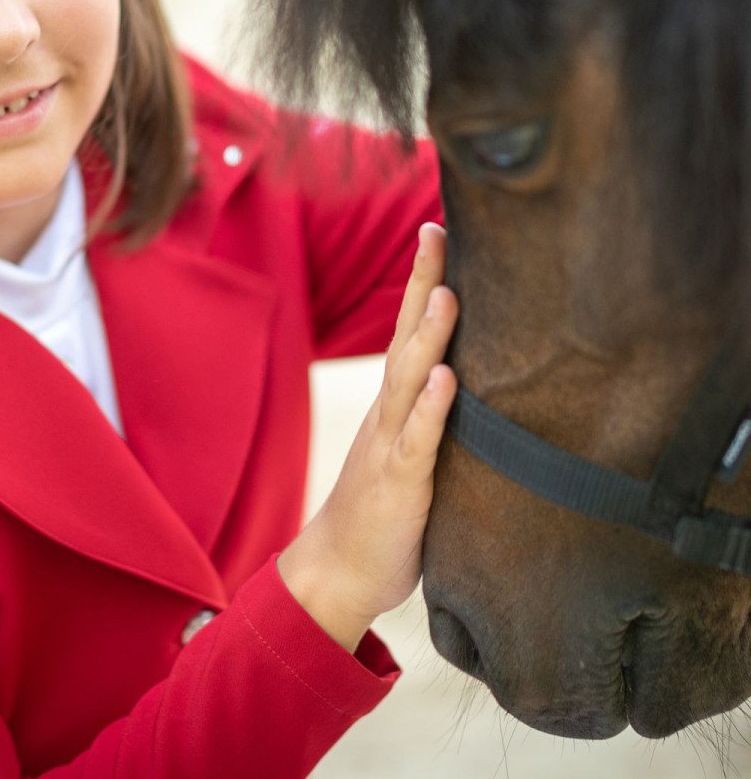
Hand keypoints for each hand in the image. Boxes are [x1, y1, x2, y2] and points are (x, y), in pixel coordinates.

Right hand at [277, 222, 457, 651]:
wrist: (334, 572)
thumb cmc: (381, 516)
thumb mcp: (409, 457)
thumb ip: (431, 421)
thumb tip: (468, 385)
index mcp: (395, 406)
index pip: (411, 331)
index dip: (424, 282)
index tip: (438, 232)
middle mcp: (388, 413)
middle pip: (406, 336)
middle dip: (422, 282)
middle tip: (436, 230)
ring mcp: (389, 445)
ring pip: (409, 380)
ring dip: (429, 335)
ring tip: (448, 293)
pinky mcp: (397, 484)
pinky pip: (417, 441)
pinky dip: (431, 409)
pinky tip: (447, 380)